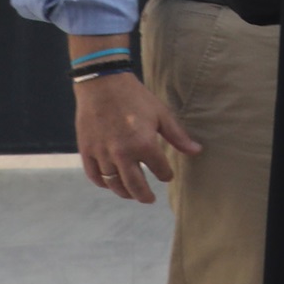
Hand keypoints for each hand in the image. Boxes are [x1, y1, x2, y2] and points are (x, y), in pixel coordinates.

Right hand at [74, 73, 201, 202]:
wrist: (102, 84)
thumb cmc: (135, 97)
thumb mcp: (161, 114)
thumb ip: (177, 136)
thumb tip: (197, 151)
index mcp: (144, 144)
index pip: (159, 170)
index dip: (166, 175)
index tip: (167, 177)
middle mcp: (122, 154)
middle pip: (135, 186)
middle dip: (144, 195)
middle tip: (150, 199)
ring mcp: (102, 154)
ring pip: (114, 184)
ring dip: (124, 192)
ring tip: (132, 194)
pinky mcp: (86, 151)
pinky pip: (95, 175)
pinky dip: (103, 183)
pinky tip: (110, 183)